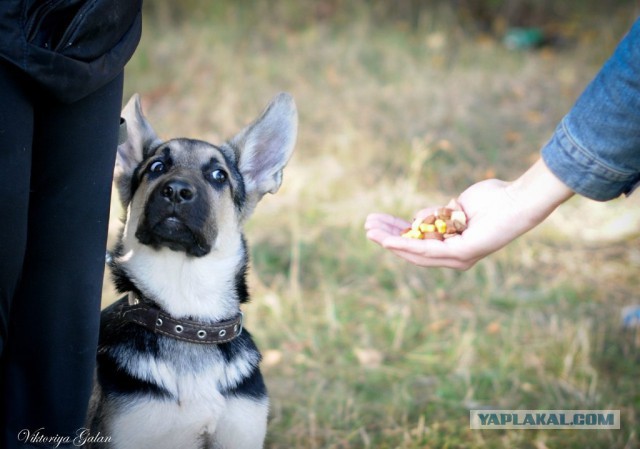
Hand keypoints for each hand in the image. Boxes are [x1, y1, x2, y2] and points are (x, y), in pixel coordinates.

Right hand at [365, 159, 573, 268]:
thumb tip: (419, 217)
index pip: (418, 242)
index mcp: (452, 245)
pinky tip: (388, 239)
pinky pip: (427, 250)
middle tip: (367, 226)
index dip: (395, 232)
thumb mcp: (455, 207)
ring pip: (415, 252)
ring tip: (370, 231)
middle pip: (412, 249)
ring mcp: (458, 258)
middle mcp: (454, 257)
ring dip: (389, 241)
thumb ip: (437, 214)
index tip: (376, 221)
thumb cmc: (492, 200)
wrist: (517, 201)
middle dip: (387, 237)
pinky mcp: (461, 254)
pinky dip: (406, 245)